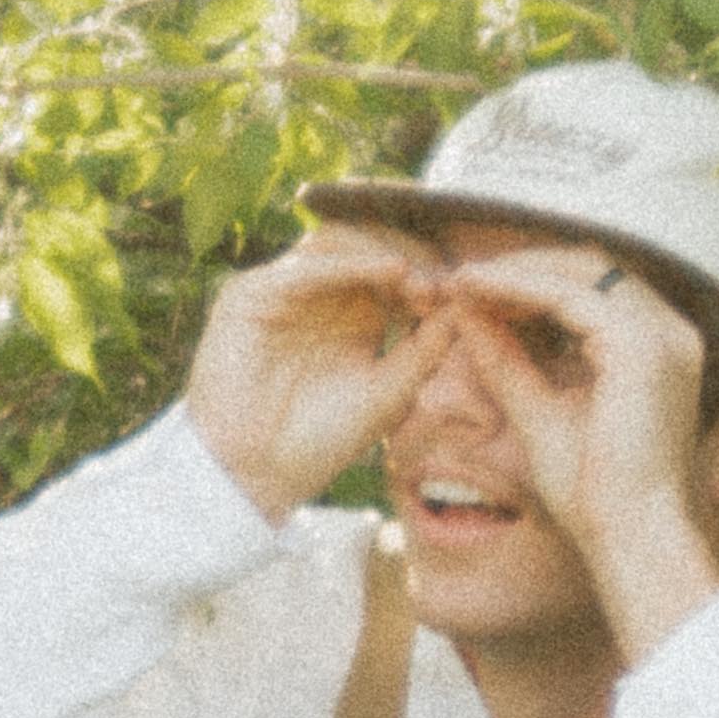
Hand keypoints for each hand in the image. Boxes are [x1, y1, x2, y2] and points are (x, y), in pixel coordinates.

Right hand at [186, 227, 447, 520]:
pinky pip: (307, 266)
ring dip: (386, 252)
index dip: (431, 272)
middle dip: (413, 255)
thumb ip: (425, 351)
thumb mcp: (388, 393)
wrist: (256, 475)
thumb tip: (466, 308)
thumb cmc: (320, 441)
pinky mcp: (251, 294)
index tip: (466, 291)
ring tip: (422, 277)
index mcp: (353, 312)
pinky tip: (390, 272)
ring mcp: (283, 290)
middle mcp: (318, 293)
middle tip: (448, 278)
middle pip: (369, 242)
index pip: (395, 268)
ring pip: (340, 242)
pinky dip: (351, 264)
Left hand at [427, 243, 718, 664]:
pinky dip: (517, 288)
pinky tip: (475, 293)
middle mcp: (670, 332)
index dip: (530, 282)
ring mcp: (662, 334)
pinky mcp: (641, 345)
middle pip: (588, 268)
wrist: (630, 538)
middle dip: (521, 266)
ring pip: (578, 271)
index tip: (473, 289)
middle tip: (459, 275)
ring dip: (514, 271)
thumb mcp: (540, 414)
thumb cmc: (594, 495)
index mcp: (656, 349)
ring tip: (460, 280)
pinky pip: (567, 296)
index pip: (590, 290)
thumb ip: (509, 364)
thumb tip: (468, 319)